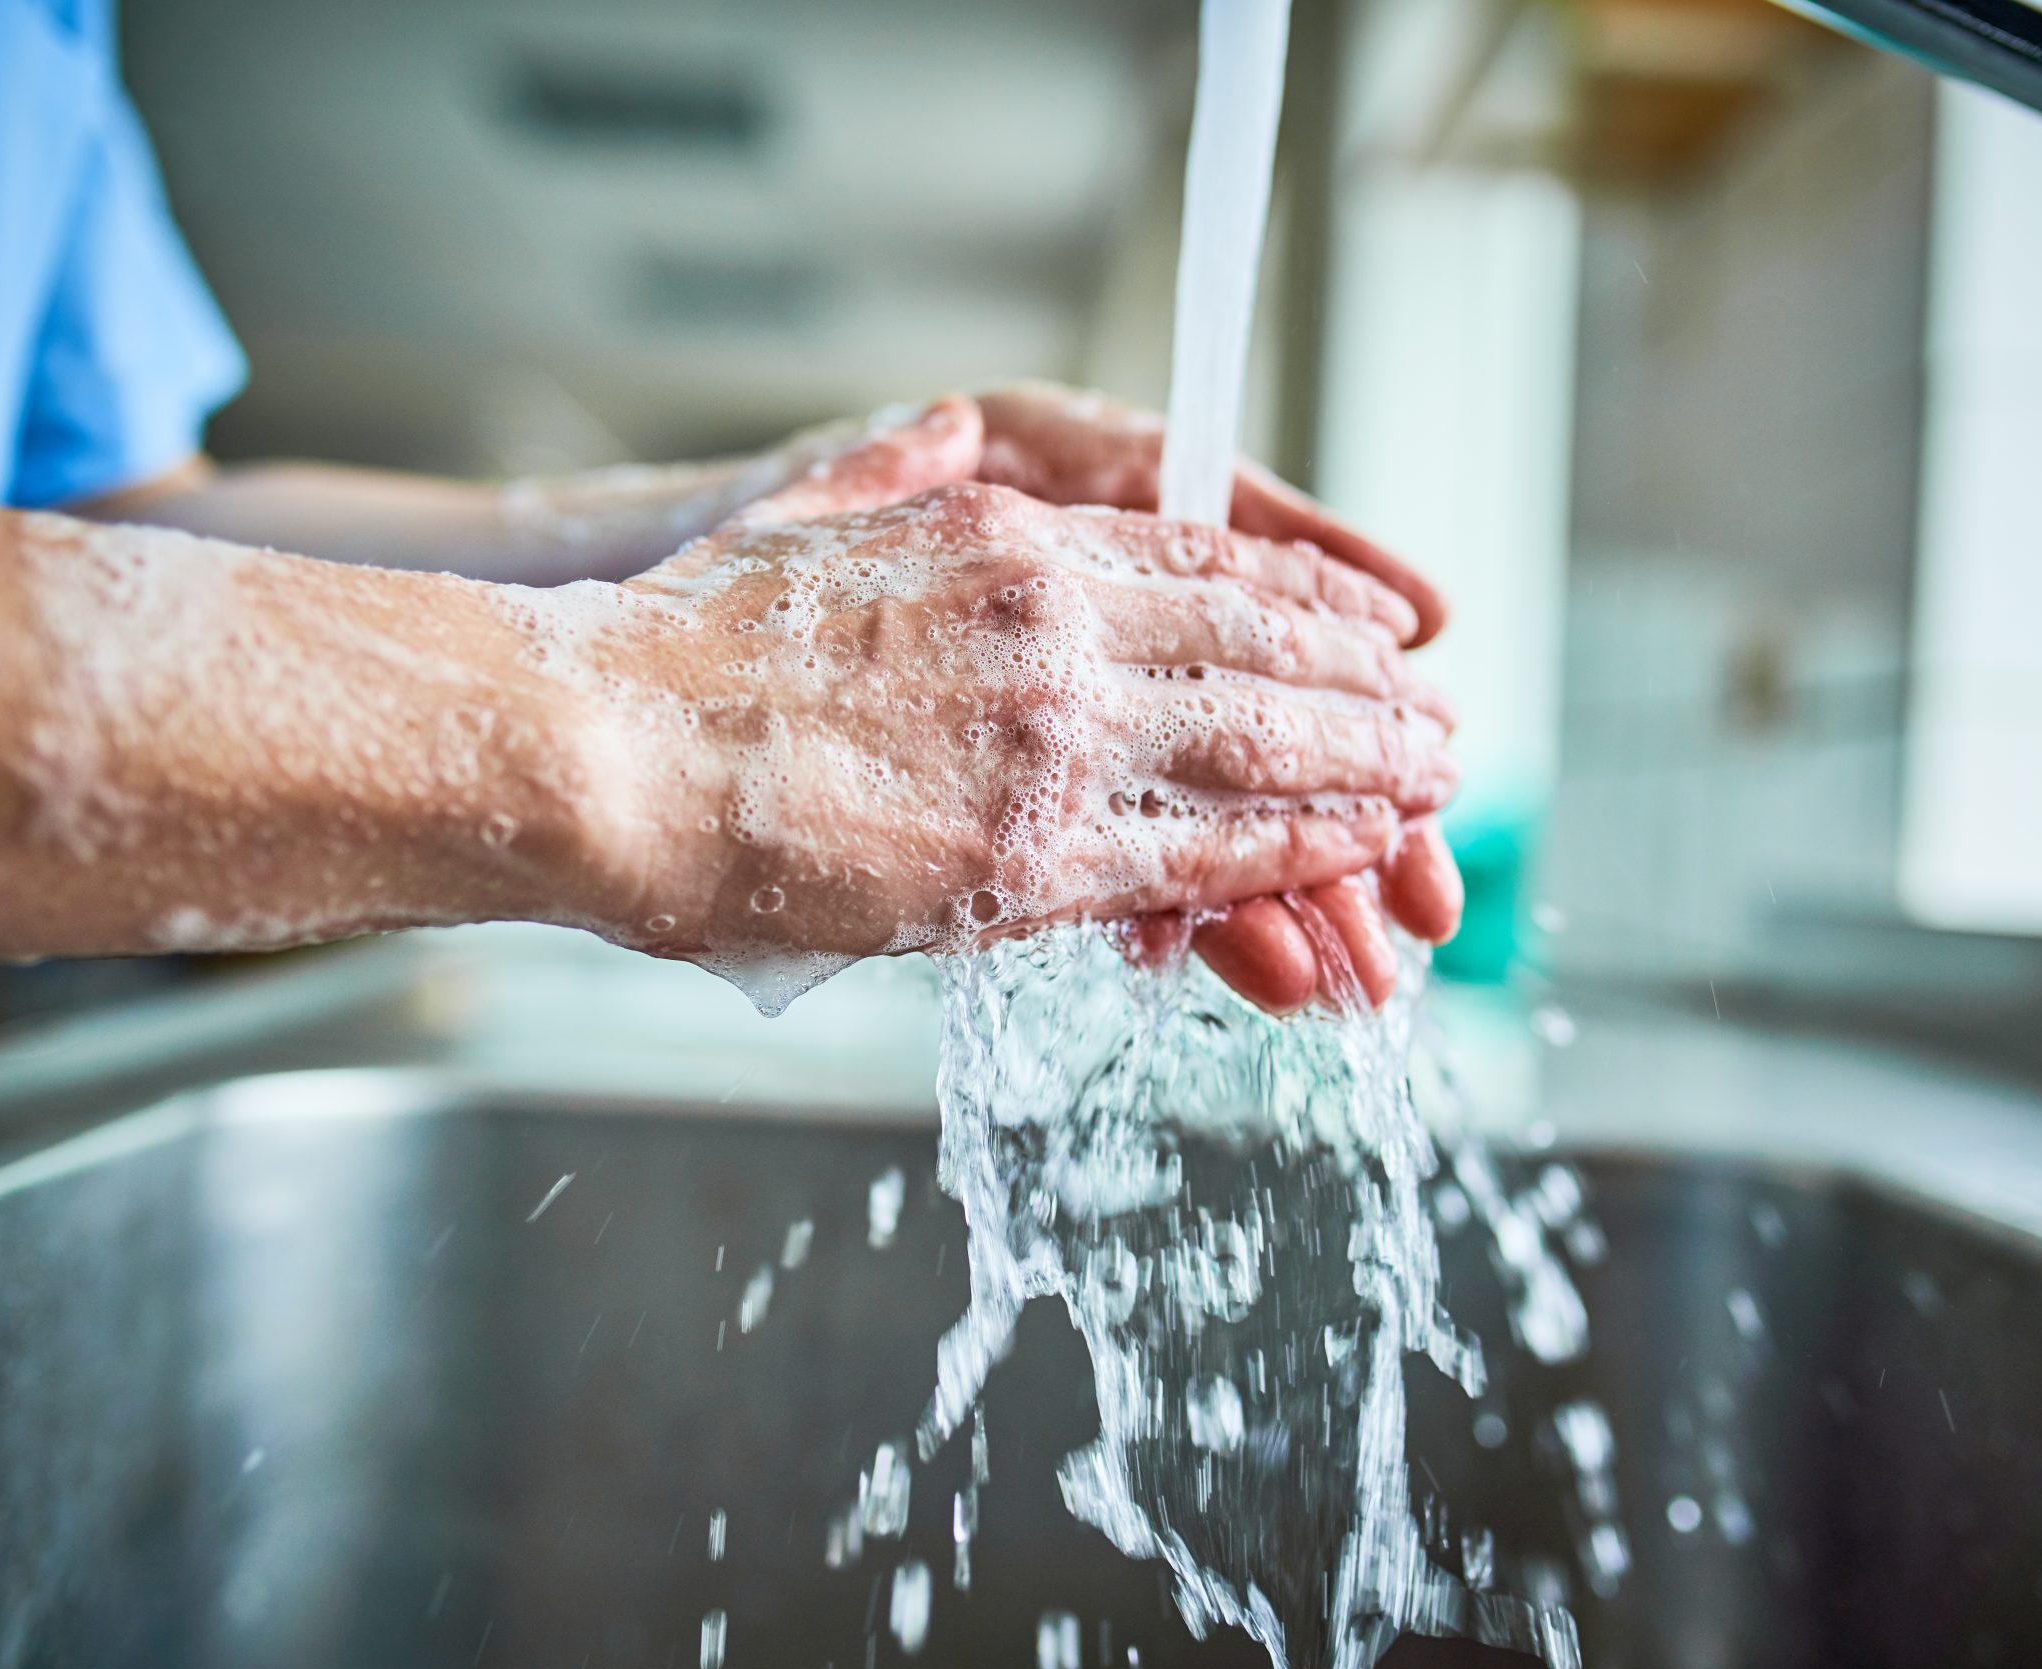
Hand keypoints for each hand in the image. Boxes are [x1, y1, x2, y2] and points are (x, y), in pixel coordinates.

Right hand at [520, 398, 1456, 1000]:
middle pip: (1257, 644)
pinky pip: (1202, 851)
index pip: (1197, 555)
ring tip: (1437, 781)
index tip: (1365, 614)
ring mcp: (1051, 738)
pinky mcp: (1032, 856)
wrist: (604, 752)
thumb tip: (937, 440)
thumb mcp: (798, 518)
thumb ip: (890, 485)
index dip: (1301, 589)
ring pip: (1259, 744)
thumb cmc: (672, 651)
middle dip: (1361, 684)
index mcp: (997, 540)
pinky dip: (1296, 850)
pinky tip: (1357, 852)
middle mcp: (1050, 625)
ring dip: (1363, 765)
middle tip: (1436, 711)